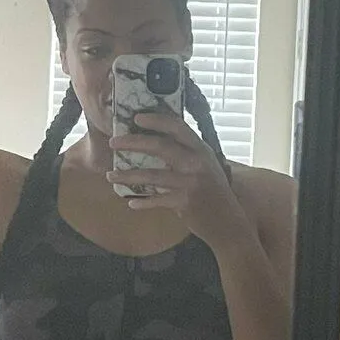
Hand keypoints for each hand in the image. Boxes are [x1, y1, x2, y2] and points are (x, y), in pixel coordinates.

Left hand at [106, 109, 251, 251]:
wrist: (228, 222)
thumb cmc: (213, 192)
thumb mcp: (205, 166)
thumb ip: (186, 154)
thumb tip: (156, 142)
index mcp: (201, 149)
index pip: (177, 127)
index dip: (156, 120)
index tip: (136, 117)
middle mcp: (197, 162)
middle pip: (160, 146)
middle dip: (133, 142)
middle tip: (113, 142)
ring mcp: (191, 182)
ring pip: (152, 175)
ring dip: (128, 176)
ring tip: (110, 175)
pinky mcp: (185, 202)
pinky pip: (157, 200)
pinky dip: (143, 202)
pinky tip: (131, 203)